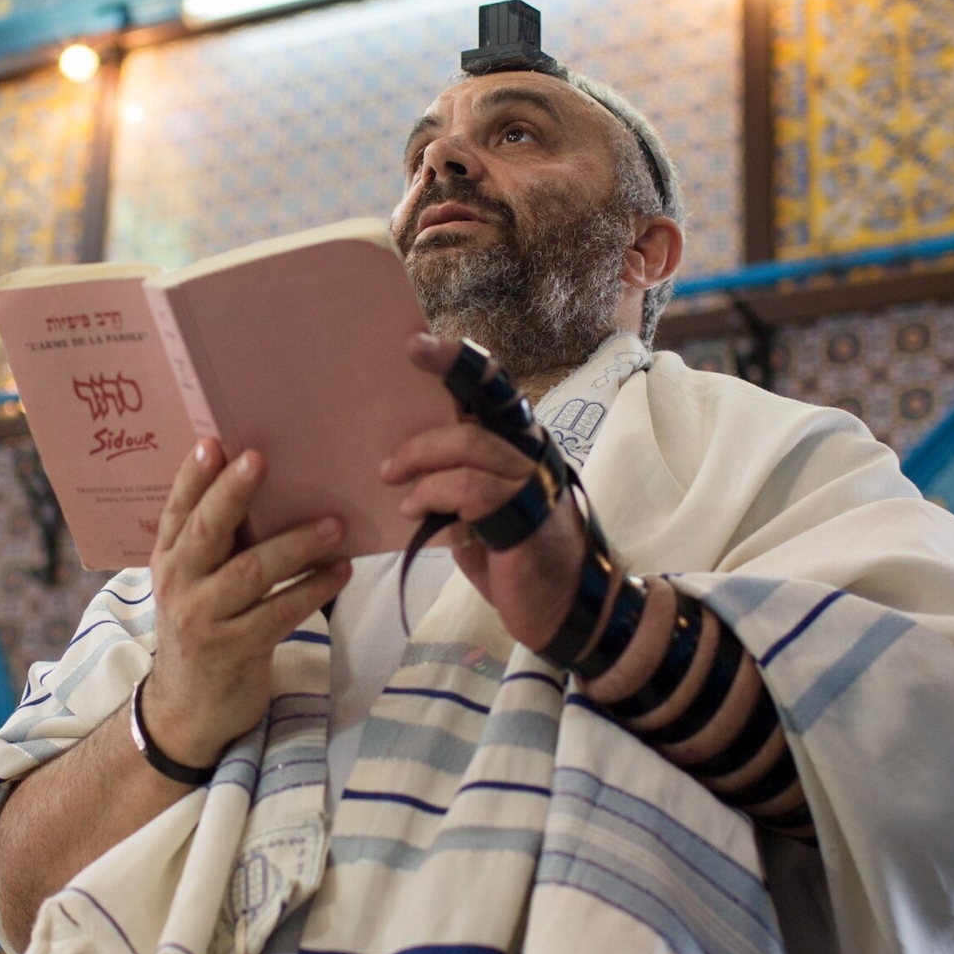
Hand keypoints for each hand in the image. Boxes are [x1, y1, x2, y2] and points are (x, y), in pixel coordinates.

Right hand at [142, 438, 352, 766]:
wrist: (187, 710)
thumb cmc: (203, 630)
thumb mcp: (194, 585)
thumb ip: (216, 544)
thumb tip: (269, 487)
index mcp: (168, 559)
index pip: (177, 510)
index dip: (193, 476)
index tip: (214, 442)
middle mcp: (179, 584)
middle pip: (207, 532)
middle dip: (233, 493)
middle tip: (260, 459)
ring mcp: (204, 619)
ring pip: (251, 573)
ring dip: (295, 545)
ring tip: (334, 525)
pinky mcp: (235, 650)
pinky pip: (280, 612)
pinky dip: (313, 589)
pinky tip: (340, 572)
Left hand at [381, 334, 593, 652]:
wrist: (562, 610)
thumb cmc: (515, 559)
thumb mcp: (478, 512)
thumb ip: (454, 481)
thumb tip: (401, 465)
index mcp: (519, 444)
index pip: (493, 388)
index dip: (458, 360)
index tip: (416, 343)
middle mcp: (530, 451)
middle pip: (485, 400)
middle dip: (442, 379)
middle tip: (403, 368)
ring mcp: (531, 480)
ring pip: (469, 443)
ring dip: (420, 459)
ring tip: (391, 478)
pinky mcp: (525, 514)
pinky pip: (469, 489)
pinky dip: (433, 495)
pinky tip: (412, 512)